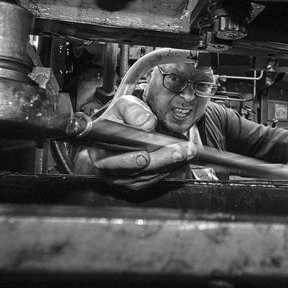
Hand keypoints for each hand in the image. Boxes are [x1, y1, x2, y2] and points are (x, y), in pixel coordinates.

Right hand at [72, 95, 196, 189]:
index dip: (128, 161)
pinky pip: (157, 176)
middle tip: (180, 151)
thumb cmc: (119, 119)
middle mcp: (111, 170)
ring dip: (172, 163)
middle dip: (161, 160)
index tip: (143, 156)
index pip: (111, 162)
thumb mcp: (123, 106)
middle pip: (137, 171)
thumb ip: (133, 111)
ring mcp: (126, 178)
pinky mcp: (141, 180)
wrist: (122, 127)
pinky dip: (172, 167)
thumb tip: (146, 123)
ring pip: (150, 175)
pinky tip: (184, 157)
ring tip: (187, 151)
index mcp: (100, 152)